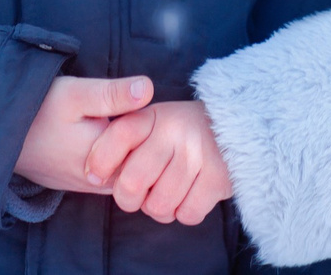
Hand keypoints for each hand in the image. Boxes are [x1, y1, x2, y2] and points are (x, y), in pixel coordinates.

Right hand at [14, 75, 154, 193]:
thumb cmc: (37, 111)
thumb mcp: (75, 94)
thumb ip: (112, 94)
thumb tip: (148, 88)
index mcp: (107, 162)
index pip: (152, 155)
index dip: (158, 131)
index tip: (156, 112)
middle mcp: (100, 182)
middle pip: (143, 166)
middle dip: (149, 143)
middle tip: (147, 118)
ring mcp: (89, 186)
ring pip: (127, 173)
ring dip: (133, 152)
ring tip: (128, 125)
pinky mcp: (80, 184)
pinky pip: (112, 176)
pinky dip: (119, 159)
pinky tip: (111, 136)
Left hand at [88, 99, 230, 224]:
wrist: (238, 126)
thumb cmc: (181, 133)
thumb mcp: (153, 122)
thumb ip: (123, 140)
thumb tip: (92, 176)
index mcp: (157, 116)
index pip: (118, 136)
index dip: (100, 162)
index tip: (95, 177)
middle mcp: (178, 132)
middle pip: (132, 183)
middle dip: (129, 199)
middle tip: (140, 194)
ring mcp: (200, 155)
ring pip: (159, 206)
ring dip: (160, 208)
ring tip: (168, 192)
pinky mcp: (219, 178)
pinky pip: (187, 214)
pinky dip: (185, 212)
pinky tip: (190, 195)